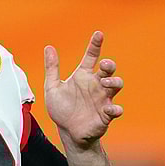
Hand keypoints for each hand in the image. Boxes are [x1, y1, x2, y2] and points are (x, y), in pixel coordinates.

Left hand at [43, 31, 122, 148]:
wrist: (67, 131)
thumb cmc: (62, 108)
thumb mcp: (53, 87)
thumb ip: (52, 68)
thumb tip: (48, 47)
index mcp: (83, 76)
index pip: (91, 56)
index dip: (95, 45)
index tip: (98, 34)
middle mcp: (96, 85)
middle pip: (108, 69)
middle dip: (109, 65)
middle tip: (104, 65)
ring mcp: (102, 99)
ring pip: (116, 85)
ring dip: (114, 82)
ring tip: (105, 82)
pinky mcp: (106, 114)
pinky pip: (115, 110)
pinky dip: (115, 109)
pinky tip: (109, 109)